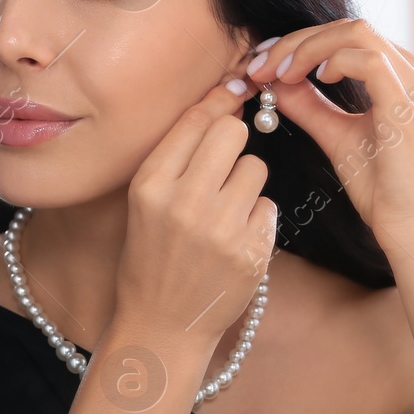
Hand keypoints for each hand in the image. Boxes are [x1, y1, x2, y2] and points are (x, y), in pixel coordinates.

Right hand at [113, 79, 275, 349]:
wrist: (162, 325)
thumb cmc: (153, 256)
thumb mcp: (146, 202)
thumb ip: (179, 156)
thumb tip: (223, 102)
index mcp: (150, 184)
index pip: (196, 120)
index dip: (220, 100)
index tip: (236, 88)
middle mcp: (183, 202)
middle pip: (232, 132)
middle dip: (234, 141)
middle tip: (224, 164)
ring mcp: (219, 228)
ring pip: (256, 167)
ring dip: (246, 183)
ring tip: (224, 212)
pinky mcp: (250, 252)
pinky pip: (268, 206)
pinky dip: (256, 219)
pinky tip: (234, 241)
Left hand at [245, 17, 413, 251]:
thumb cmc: (387, 195)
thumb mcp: (340, 139)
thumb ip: (311, 107)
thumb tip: (275, 82)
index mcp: (412, 79)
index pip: (353, 39)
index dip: (304, 43)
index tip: (264, 63)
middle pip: (352, 28)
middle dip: (297, 41)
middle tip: (258, 64)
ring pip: (357, 33)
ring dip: (305, 47)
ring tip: (275, 73)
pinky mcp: (411, 104)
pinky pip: (366, 59)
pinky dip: (329, 61)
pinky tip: (306, 79)